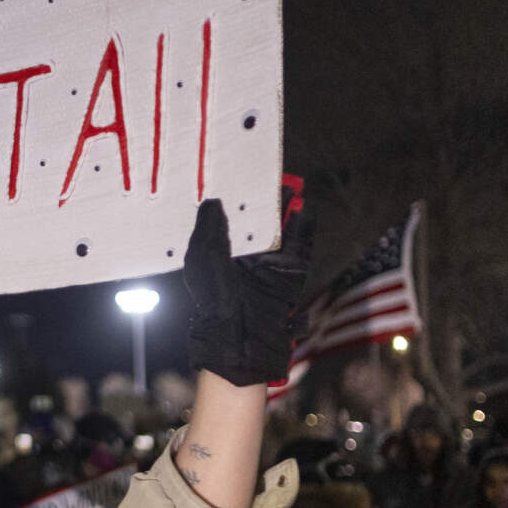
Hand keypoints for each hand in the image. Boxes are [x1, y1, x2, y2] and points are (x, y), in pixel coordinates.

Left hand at [182, 190, 312, 386]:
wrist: (241, 334)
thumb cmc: (215, 298)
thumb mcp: (203, 258)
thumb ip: (209, 229)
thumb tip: (213, 201)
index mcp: (220, 253)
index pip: (227, 220)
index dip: (232, 200)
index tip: (235, 176)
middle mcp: (245, 256)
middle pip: (256, 220)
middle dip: (261, 199)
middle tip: (265, 173)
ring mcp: (269, 263)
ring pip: (280, 229)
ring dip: (286, 208)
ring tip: (288, 184)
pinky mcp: (290, 272)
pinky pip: (300, 246)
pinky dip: (304, 227)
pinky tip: (304, 208)